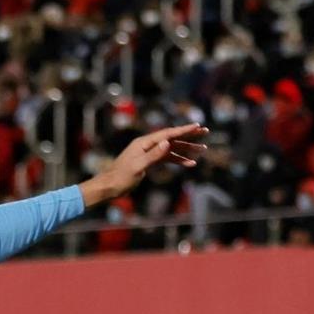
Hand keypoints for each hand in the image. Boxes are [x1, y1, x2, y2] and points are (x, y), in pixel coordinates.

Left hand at [82, 124, 208, 205]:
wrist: (108, 187)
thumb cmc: (120, 178)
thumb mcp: (137, 167)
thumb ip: (153, 155)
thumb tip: (167, 143)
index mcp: (143, 143)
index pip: (167, 134)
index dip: (183, 130)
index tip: (197, 126)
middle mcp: (147, 145)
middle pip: (171, 138)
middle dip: (189, 136)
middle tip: (205, 132)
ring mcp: (148, 153)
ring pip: (171, 149)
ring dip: (186, 150)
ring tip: (202, 150)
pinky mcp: (148, 162)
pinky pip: (166, 158)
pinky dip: (178, 160)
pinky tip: (189, 163)